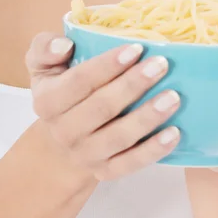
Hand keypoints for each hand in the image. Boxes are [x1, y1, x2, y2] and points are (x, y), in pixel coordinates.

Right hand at [25, 33, 180, 181]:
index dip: (108, 65)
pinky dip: (153, 151)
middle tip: (160, 64)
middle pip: (102, 107)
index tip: (136, 48)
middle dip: (133, 85)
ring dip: (148, 117)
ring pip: (118, 137)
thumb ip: (45, 48)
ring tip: (173, 97)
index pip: (79, 82)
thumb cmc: (59, 90)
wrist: (58, 142)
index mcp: (47, 101)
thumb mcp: (43, 65)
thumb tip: (63, 45)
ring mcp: (85, 154)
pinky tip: (173, 133)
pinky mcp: (105, 172)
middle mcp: (63, 131)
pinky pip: (130, 164)